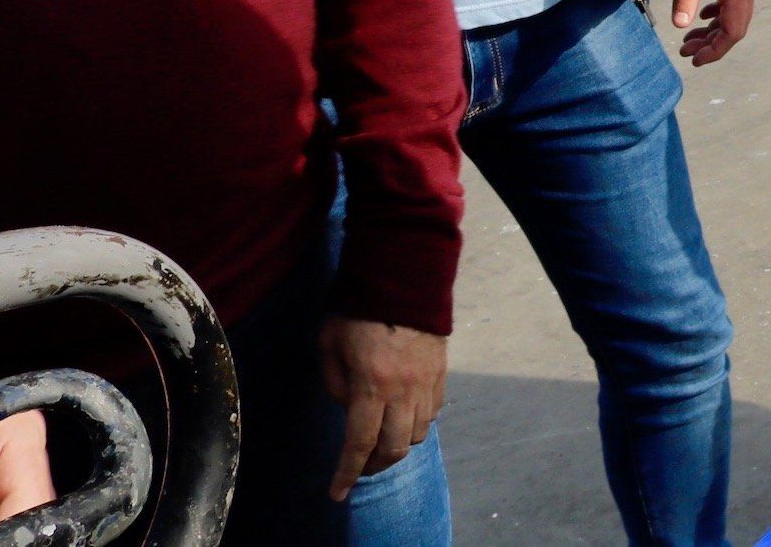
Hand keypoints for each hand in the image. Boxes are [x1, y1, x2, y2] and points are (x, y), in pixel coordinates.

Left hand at [318, 317, 445, 499]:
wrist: (402, 276)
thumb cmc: (357, 309)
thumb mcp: (329, 345)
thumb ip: (336, 385)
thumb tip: (350, 410)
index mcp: (371, 384)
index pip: (359, 443)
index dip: (347, 474)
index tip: (337, 493)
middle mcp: (403, 389)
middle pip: (394, 448)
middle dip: (374, 465)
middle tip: (359, 466)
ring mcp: (426, 382)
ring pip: (417, 434)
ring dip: (397, 445)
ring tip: (381, 439)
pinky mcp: (440, 372)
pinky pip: (433, 412)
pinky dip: (416, 424)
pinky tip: (402, 415)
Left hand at [671, 0, 760, 66]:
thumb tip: (679, 25)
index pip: (733, 31)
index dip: (715, 50)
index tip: (694, 60)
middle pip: (734, 28)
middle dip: (711, 44)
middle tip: (684, 50)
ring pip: (733, 17)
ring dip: (713, 30)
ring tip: (688, 37)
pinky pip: (734, 4)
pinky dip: (718, 15)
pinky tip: (702, 16)